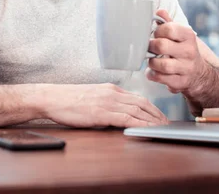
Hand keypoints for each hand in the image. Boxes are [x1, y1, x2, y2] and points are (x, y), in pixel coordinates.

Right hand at [42, 83, 168, 127]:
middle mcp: (112, 93)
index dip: (152, 107)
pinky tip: (146, 128)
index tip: (159, 115)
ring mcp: (107, 102)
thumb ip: (107, 102)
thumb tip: (118, 113)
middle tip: (166, 123)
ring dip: (152, 120)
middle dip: (156, 114)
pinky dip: (139, 123)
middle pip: (142, 103)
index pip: (137, 97)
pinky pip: (125, 118)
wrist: (52, 98)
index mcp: (111, 89)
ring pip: (137, 110)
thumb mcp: (92, 97)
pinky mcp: (101, 112)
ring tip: (161, 128)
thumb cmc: (68, 99)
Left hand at [145, 9, 210, 95]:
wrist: (199, 73)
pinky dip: (152, 74)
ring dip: (151, 62)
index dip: (157, 31)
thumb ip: (168, 23)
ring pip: (161, 65)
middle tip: (149, 48)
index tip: (155, 35)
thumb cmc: (183, 49)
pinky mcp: (180, 82)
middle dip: (151, 47)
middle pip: (162, 46)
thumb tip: (159, 11)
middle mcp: (189, 51)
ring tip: (151, 60)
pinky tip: (153, 71)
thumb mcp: (180, 35)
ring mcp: (186, 68)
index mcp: (188, 36)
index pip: (169, 29)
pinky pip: (160, 78)